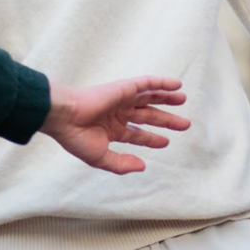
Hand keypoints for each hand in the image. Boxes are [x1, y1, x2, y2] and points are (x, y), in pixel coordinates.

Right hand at [41, 77, 189, 174]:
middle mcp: (118, 113)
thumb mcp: (100, 157)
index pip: (136, 134)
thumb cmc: (76, 137)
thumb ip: (121, 163)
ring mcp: (122, 100)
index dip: (152, 138)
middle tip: (184, 124)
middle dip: (166, 120)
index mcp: (111, 129)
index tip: (166, 142)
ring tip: (183, 98)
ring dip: (167, 97)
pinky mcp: (124, 88)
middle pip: (148, 116)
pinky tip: (177, 85)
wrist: (64, 116)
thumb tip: (143, 166)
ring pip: (150, 97)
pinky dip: (162, 83)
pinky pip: (147, 83)